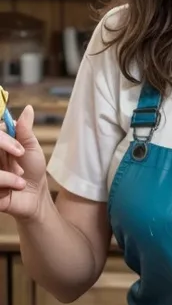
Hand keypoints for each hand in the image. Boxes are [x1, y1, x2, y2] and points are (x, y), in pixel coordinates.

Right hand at [0, 105, 47, 220]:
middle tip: (20, 155)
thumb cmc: (33, 170)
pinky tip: (15, 187)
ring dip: (7, 174)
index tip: (19, 147)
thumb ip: (25, 130)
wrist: (35, 196)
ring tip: (20, 180)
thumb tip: (28, 108)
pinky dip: (6, 182)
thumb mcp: (31, 148)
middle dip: (4, 146)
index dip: (3, 136)